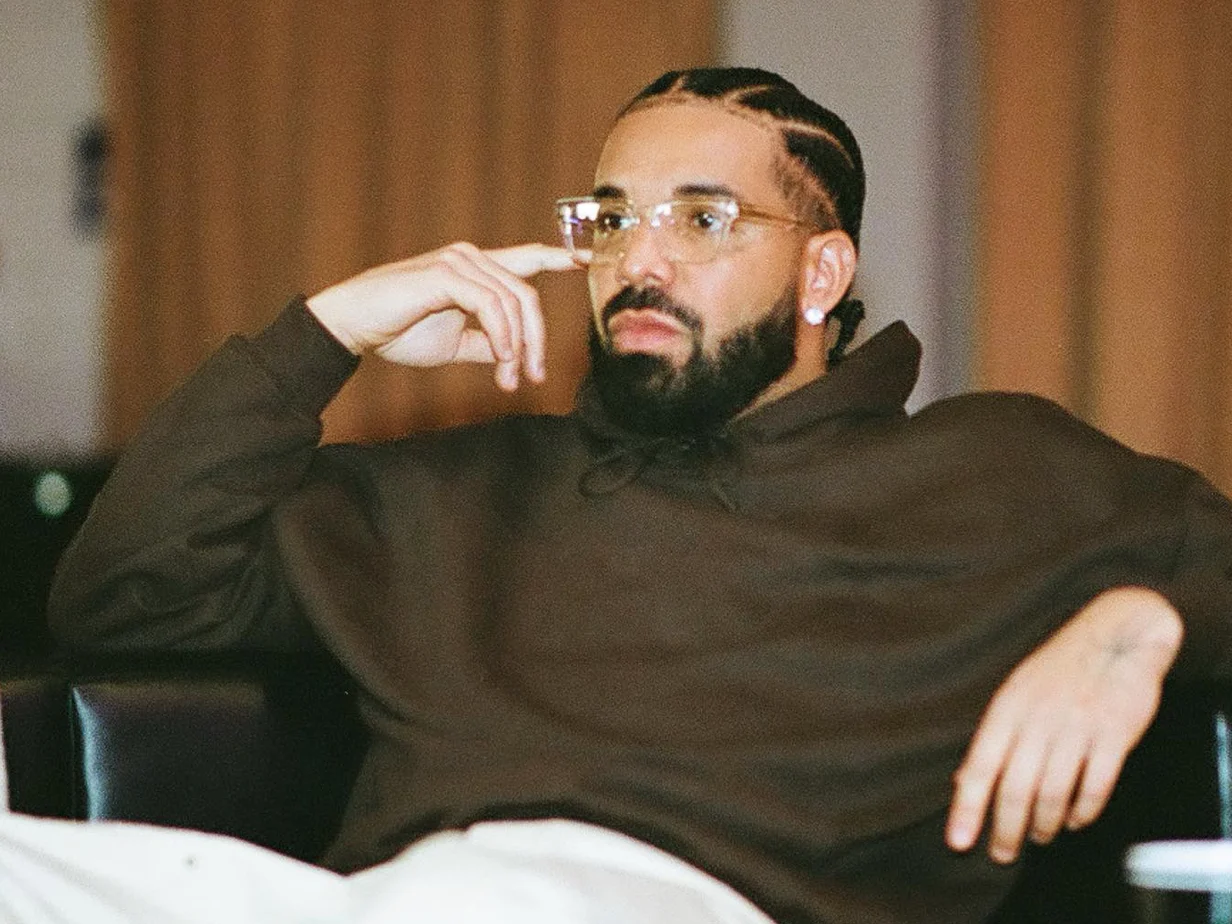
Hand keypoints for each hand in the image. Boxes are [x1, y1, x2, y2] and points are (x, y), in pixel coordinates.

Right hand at [306, 242, 580, 391]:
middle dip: (536, 340)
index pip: (526, 258)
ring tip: (508, 377)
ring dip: (517, 346)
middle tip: (533, 377)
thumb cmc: (398, 330)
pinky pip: (490, 305)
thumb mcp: (454, 343)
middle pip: (526, 295)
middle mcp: (471, 257)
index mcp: (475, 268)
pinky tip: (500, 359)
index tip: (589, 261)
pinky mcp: (445, 274)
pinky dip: (501, 336)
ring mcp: (458, 261)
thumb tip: (512, 358)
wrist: (353, 326)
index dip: (559, 258)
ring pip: (512, 302)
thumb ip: (486, 343)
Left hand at [946, 586, 1183, 863]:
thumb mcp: (1017, 691)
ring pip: (1055, 792)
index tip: (959, 841)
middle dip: (1006, 829)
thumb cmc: (1062, 665)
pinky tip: (1075, 819)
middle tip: (1002, 853)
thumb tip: (964, 780)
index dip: (968, 807)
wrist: (1119, 633)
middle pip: (1017, 787)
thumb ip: (994, 736)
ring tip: (1039, 836)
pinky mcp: (1115, 734)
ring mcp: (1078, 727)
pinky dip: (1084, 810)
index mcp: (1009, 707)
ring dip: (1044, 823)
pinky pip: (1096, 785)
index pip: (981, 766)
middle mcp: (1039, 719)